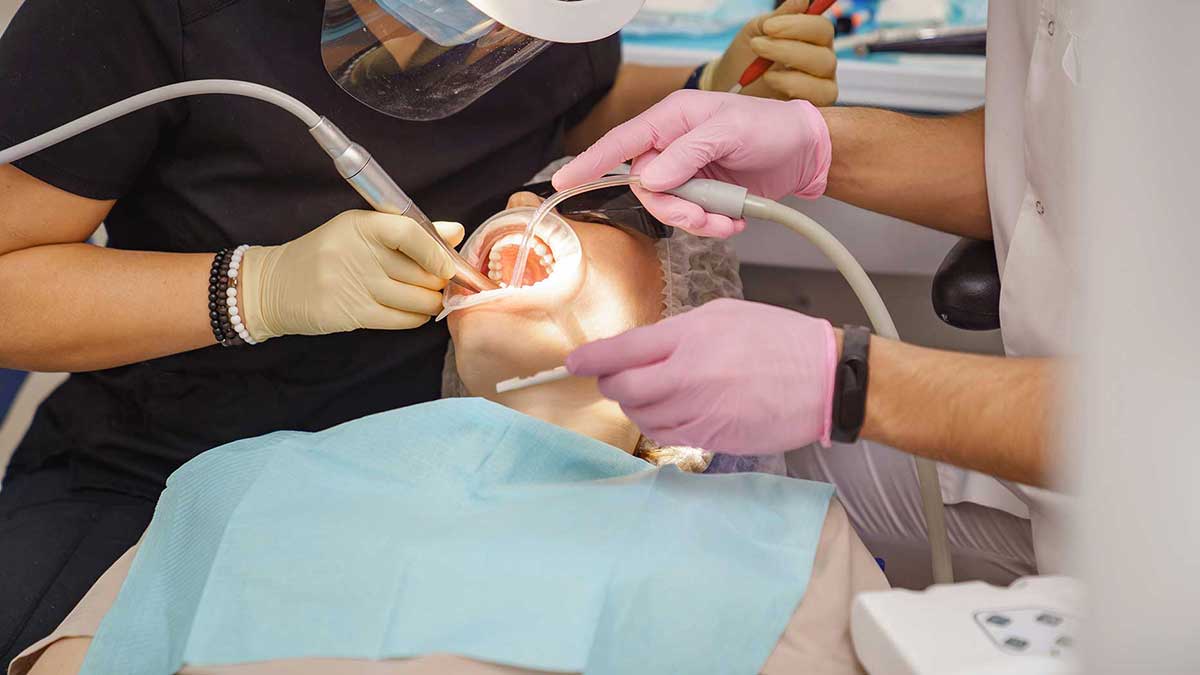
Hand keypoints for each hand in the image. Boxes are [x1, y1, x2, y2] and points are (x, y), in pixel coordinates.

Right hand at [239, 210, 463, 340]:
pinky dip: (414, 318)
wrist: (275, 285)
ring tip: (426, 299)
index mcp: (360, 225)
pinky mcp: (350, 313)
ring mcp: (352, 284)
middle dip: (436, 282)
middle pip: (418, 272)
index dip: (436, 252)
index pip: (409, 232)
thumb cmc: (327, 255)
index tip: (448, 265)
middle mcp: (356, 252)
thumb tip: (456, 231)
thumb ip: (410, 231)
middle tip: (437, 284)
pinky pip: (399, 319)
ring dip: (429, 303)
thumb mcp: (360, 232)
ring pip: (414, 299)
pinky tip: (413, 313)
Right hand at [553, 90, 831, 236]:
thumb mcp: (731, 132)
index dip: (590, 162)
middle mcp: (672, 145)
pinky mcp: (702, 194)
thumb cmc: (772, 127)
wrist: (805, 152)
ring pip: (667, 208)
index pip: (622, 143)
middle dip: (673, 208)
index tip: (563, 181)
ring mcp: (686, 172)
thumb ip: (689, 153)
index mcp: (672, 119)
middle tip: (704, 217)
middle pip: (646, 187)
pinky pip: (690, 219)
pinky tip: (733, 221)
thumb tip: (651, 178)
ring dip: (696, 222)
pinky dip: (710, 226)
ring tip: (727, 221)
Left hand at [566, 299, 837, 453]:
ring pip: (642, 418)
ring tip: (653, 393)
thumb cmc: (778, 340)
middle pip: (623, 390)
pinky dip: (660, 424)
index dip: (591, 359)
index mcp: (690, 337)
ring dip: (636, 407)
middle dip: (611, 385)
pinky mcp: (712, 439)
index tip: (574, 363)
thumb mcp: (723, 315)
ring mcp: (699, 412)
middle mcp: (688, 376)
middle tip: (615, 378)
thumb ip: (677, 332)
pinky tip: (675, 411)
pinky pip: (669, 435)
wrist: (824, 379)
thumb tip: (642, 349)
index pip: (622, 351)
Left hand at [706, 0, 837, 104]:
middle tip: (757, 46)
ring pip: (823, 73)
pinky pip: (819, 96)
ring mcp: (820, 85)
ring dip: (790, 67)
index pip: (821, 29)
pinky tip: (771, 82)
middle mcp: (821, 62)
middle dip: (788, 48)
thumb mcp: (757, 32)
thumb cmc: (744, 58)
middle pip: (825, 53)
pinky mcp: (814, 107)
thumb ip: (779, 17)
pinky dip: (794, 87)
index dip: (798, 25)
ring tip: (762, 71)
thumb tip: (801, 0)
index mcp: (812, 40)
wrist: (728, 88)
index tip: (768, 27)